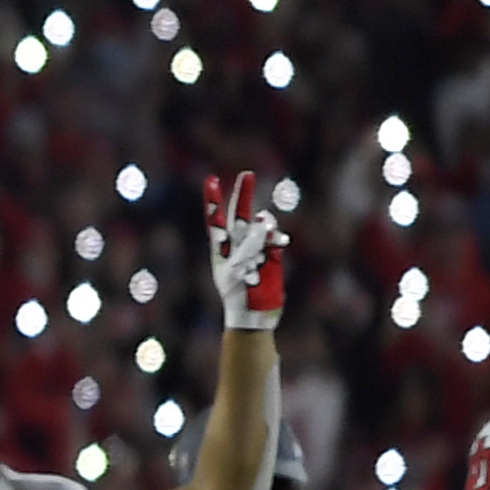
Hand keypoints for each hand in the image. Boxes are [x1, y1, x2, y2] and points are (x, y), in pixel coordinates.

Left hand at [202, 170, 292, 330]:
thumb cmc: (238, 295)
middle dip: (243, 194)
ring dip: (263, 225)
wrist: (254, 315)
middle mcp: (237, 244)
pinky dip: (276, 237)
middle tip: (246, 174)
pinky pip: (274, 239)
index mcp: (220, 248)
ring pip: (260, 225)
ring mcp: (255, 248)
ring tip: (265, 226)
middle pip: (239, 214)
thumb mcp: (239, 270)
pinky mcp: (272, 255)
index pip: (215, 219)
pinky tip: (279, 242)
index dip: (213, 200)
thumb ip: (248, 246)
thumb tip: (259, 222)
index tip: (210, 180)